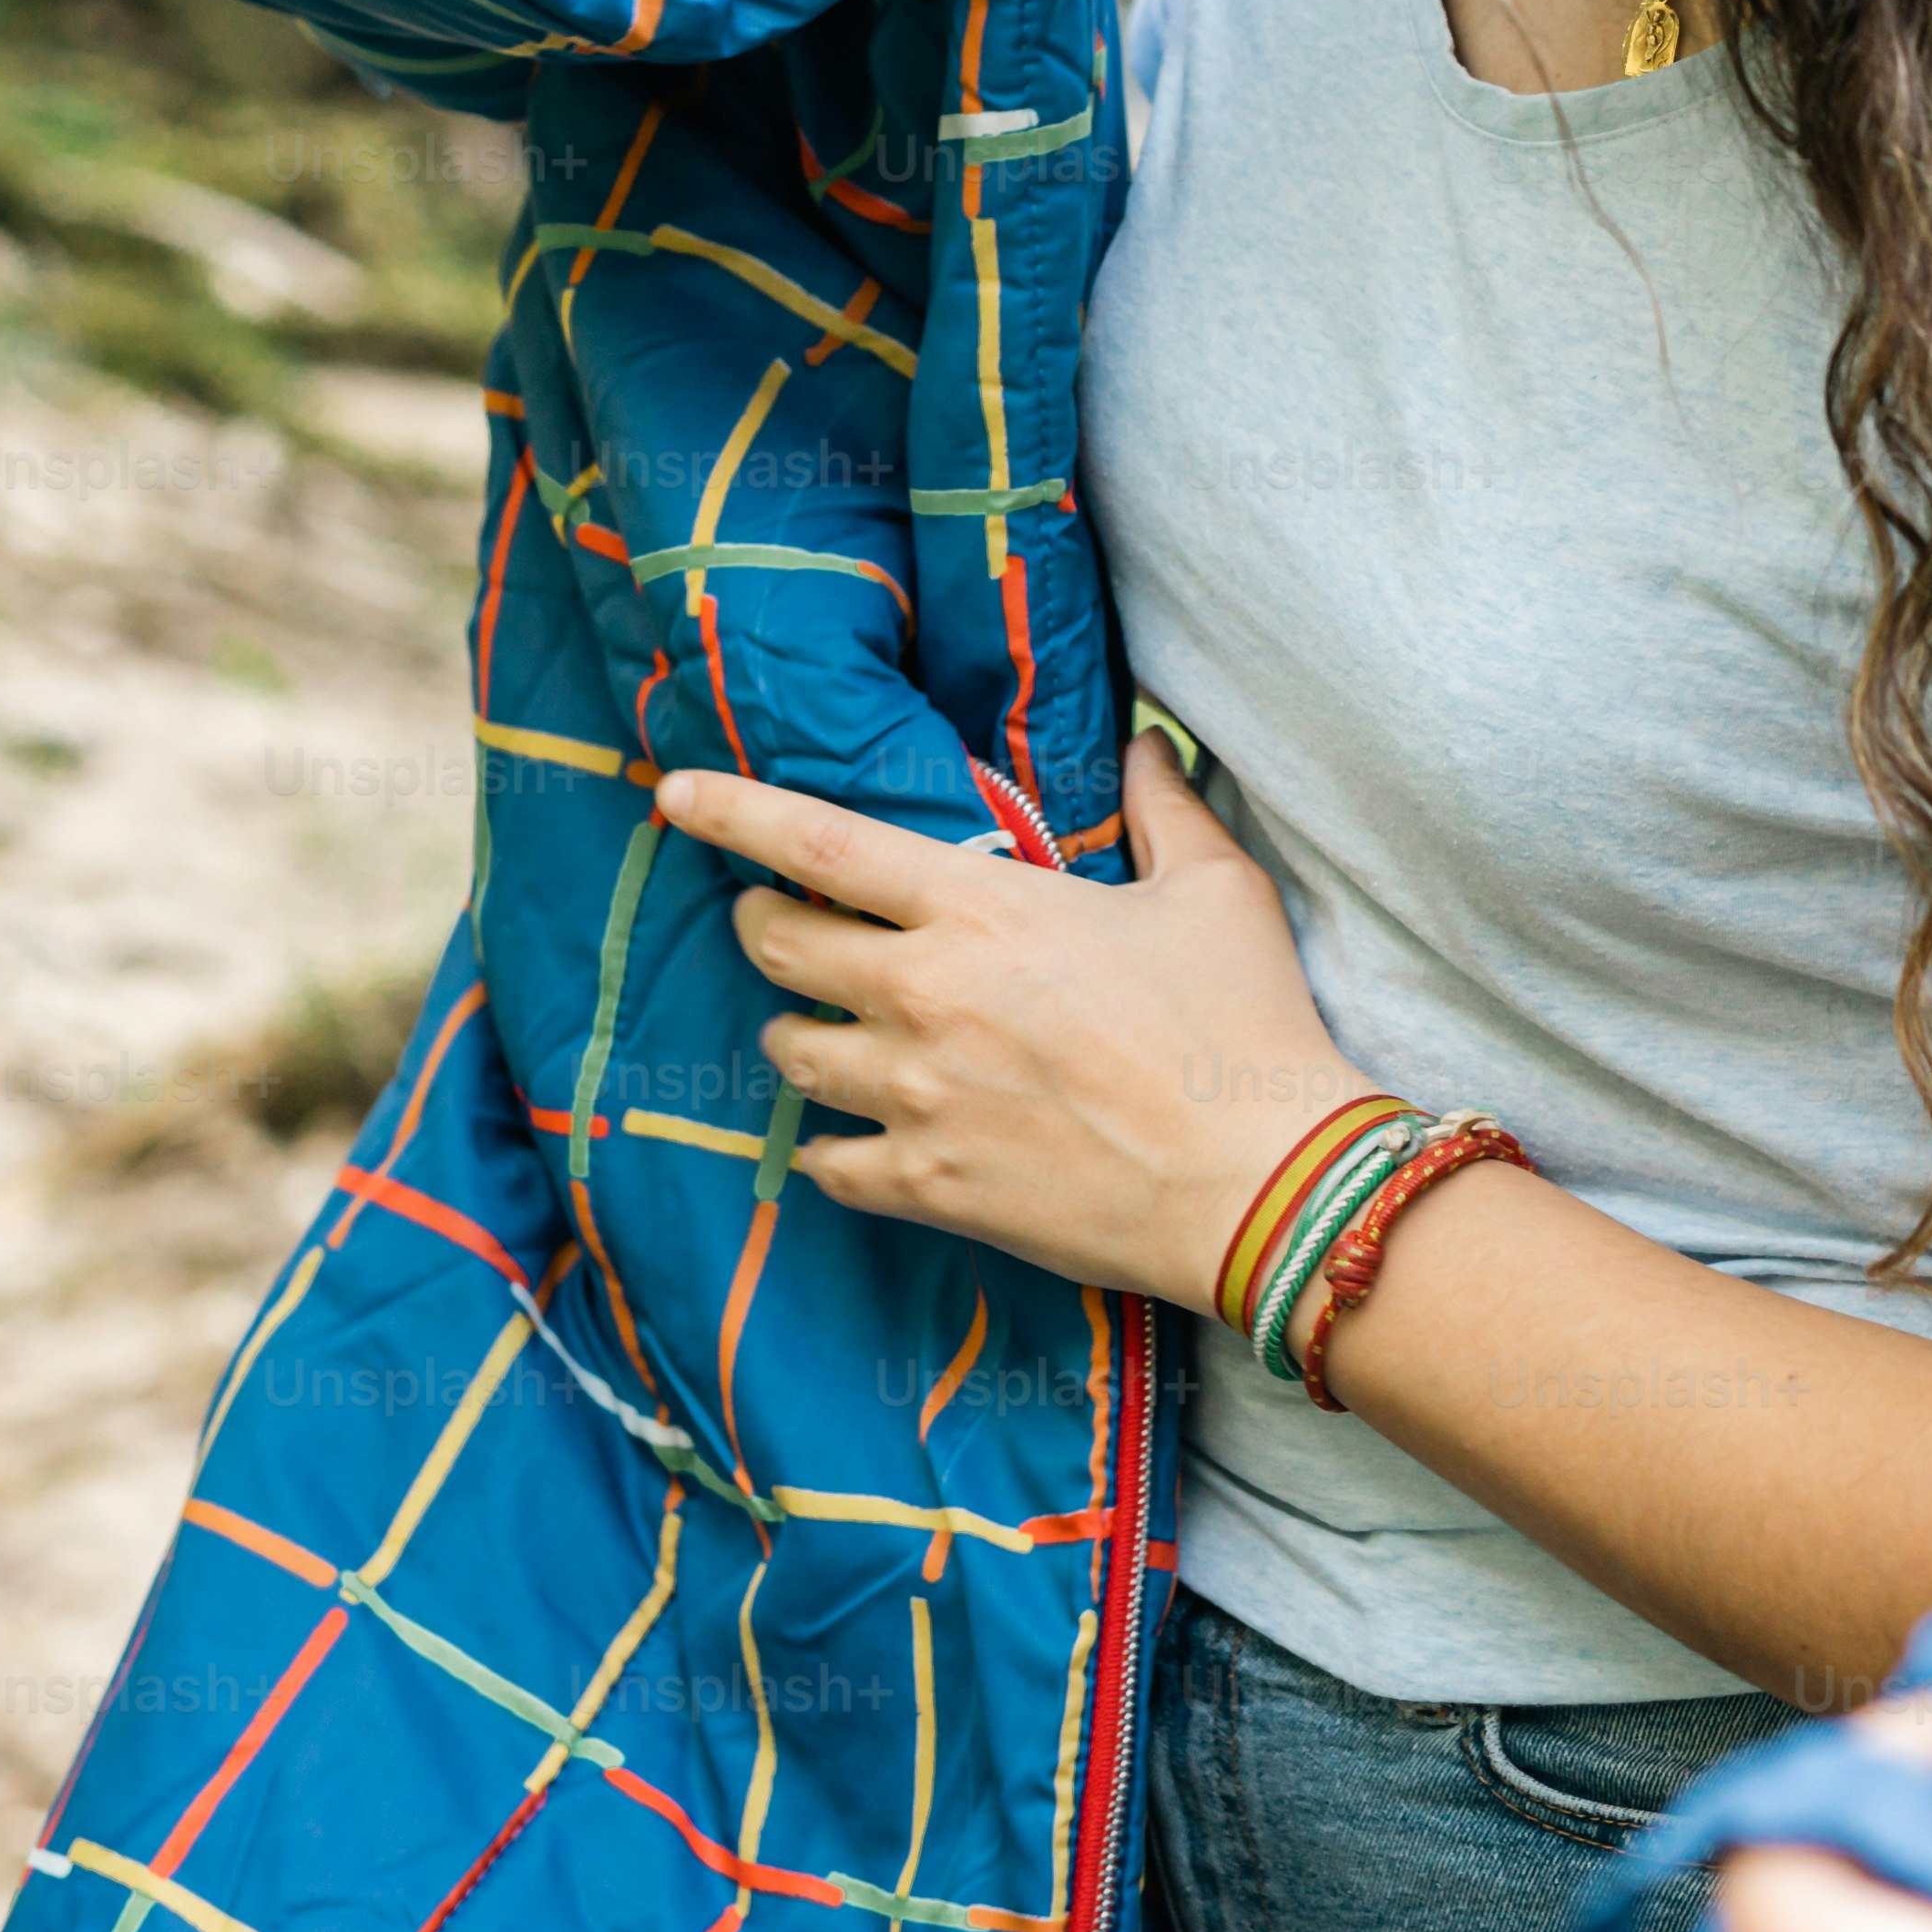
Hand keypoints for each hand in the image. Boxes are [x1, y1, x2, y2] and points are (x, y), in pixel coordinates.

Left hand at [650, 734, 1378, 1312]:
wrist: (1259, 1180)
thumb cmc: (1243, 1024)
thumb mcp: (1216, 890)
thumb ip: (1167, 807)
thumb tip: (1150, 746)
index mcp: (982, 909)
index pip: (823, 843)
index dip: (735, 812)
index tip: (673, 797)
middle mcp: (926, 996)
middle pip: (782, 948)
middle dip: (763, 927)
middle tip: (777, 924)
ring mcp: (918, 1097)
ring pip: (792, 1053)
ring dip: (796, 1033)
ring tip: (820, 1031)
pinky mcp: (930, 1186)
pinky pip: (828, 1164)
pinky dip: (828, 1148)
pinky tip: (848, 1143)